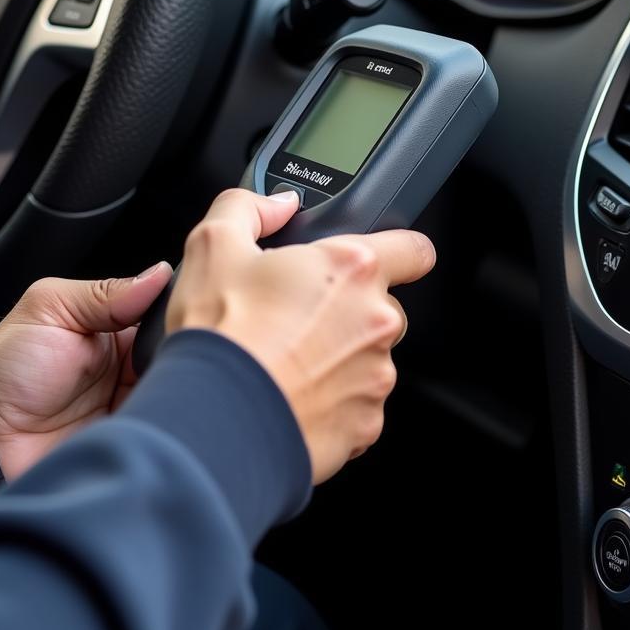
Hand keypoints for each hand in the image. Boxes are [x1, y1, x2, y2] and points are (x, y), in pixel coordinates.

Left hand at [0, 263, 171, 480]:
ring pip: (183, 386)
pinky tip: (167, 409)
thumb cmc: (7, 372)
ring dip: (182, 383)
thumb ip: (105, 292)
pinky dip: (175, 417)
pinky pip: (171, 424)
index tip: (193, 307)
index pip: (168, 309)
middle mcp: (134, 361)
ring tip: (169, 380)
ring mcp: (139, 399)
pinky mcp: (137, 435)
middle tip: (180, 349)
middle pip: (183, 348)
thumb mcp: (50, 310)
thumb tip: (159, 273)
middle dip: (189, 347)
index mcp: (117, 324)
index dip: (183, 308)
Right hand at [167, 188, 434, 483]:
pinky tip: (291, 396)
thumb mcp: (214, 246)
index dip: (399, 252)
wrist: (214, 419)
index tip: (384, 261)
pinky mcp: (365, 425)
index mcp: (351, 269)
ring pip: (370, 359)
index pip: (415, 250)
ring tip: (286, 362)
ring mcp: (375, 377)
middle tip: (299, 318)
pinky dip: (332, 403)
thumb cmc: (221, 335)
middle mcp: (376, 321)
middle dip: (350, 311)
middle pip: (384, 308)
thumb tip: (277, 205)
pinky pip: (357, 407)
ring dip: (339, 358)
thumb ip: (250, 209)